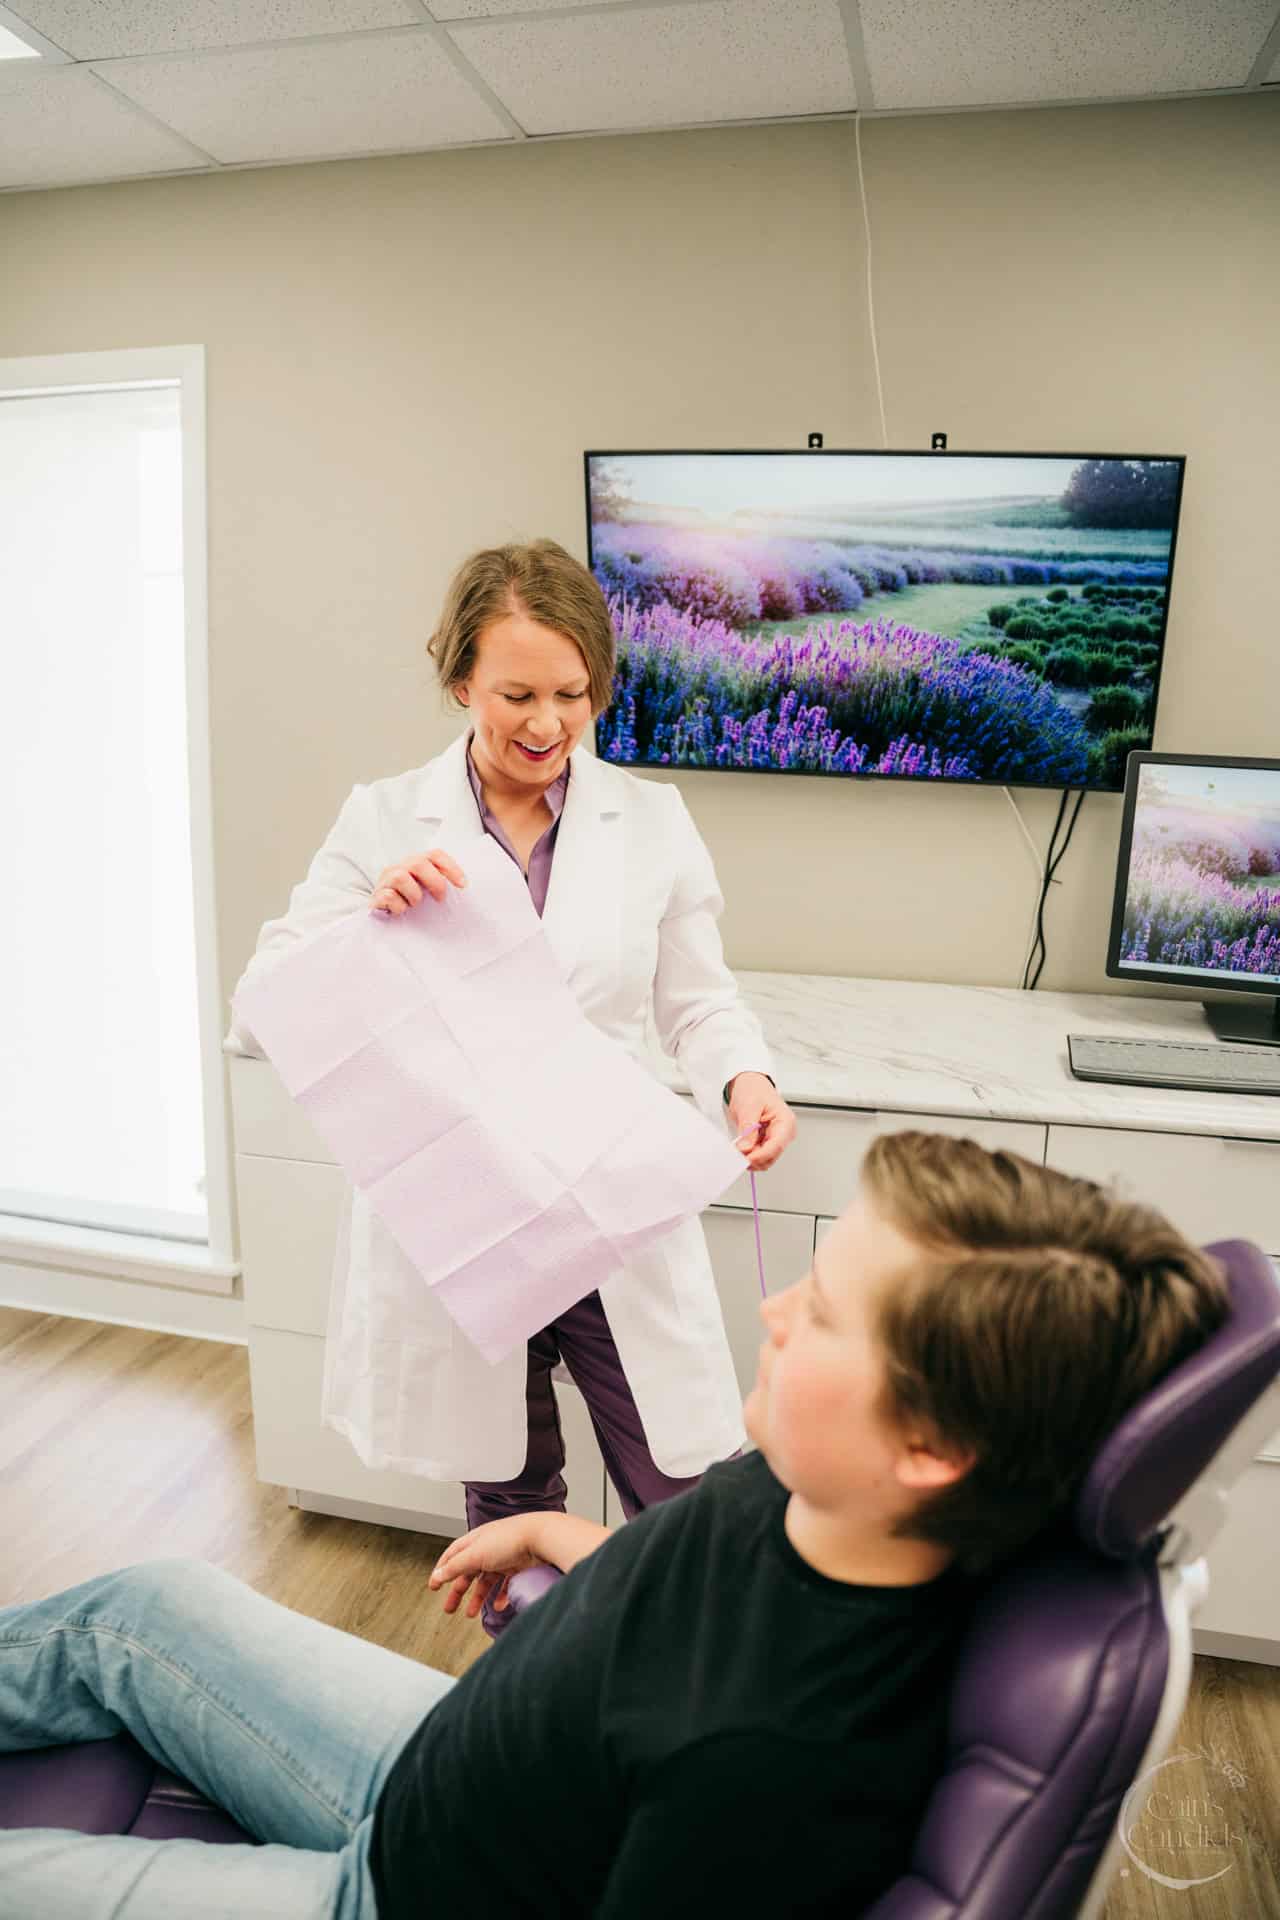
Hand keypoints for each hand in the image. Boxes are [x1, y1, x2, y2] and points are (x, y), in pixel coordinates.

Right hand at [370, 848, 466, 915]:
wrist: (383, 914)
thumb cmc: (410, 901)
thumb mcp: (427, 889)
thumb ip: (440, 883)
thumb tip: (463, 888)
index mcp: (416, 863)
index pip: (435, 855)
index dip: (451, 867)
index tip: (463, 885)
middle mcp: (400, 867)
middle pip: (418, 863)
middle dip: (434, 882)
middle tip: (440, 899)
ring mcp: (386, 880)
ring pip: (400, 877)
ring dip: (414, 895)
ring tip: (414, 904)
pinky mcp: (376, 895)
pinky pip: (388, 896)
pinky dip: (399, 906)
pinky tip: (401, 911)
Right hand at [427, 1516, 547, 1618]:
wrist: (542, 1538)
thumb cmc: (509, 1539)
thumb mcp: (475, 1554)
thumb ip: (455, 1567)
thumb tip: (438, 1575)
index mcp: (474, 1541)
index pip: (453, 1555)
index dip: (442, 1570)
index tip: (434, 1586)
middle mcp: (488, 1548)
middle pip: (467, 1572)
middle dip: (457, 1591)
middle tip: (449, 1609)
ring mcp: (503, 1558)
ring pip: (486, 1581)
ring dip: (477, 1598)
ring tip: (472, 1614)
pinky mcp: (518, 1567)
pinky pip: (505, 1585)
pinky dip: (500, 1597)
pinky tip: (498, 1606)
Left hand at [727, 1073, 796, 1171]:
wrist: (750, 1085)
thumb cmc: (754, 1090)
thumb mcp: (749, 1106)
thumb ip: (748, 1128)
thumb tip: (745, 1147)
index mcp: (786, 1122)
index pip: (777, 1146)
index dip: (761, 1155)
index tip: (746, 1158)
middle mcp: (784, 1133)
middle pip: (771, 1156)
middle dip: (754, 1157)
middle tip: (736, 1153)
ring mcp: (775, 1139)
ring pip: (765, 1160)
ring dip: (750, 1158)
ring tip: (737, 1149)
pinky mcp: (766, 1143)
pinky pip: (759, 1155)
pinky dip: (749, 1155)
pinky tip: (740, 1149)